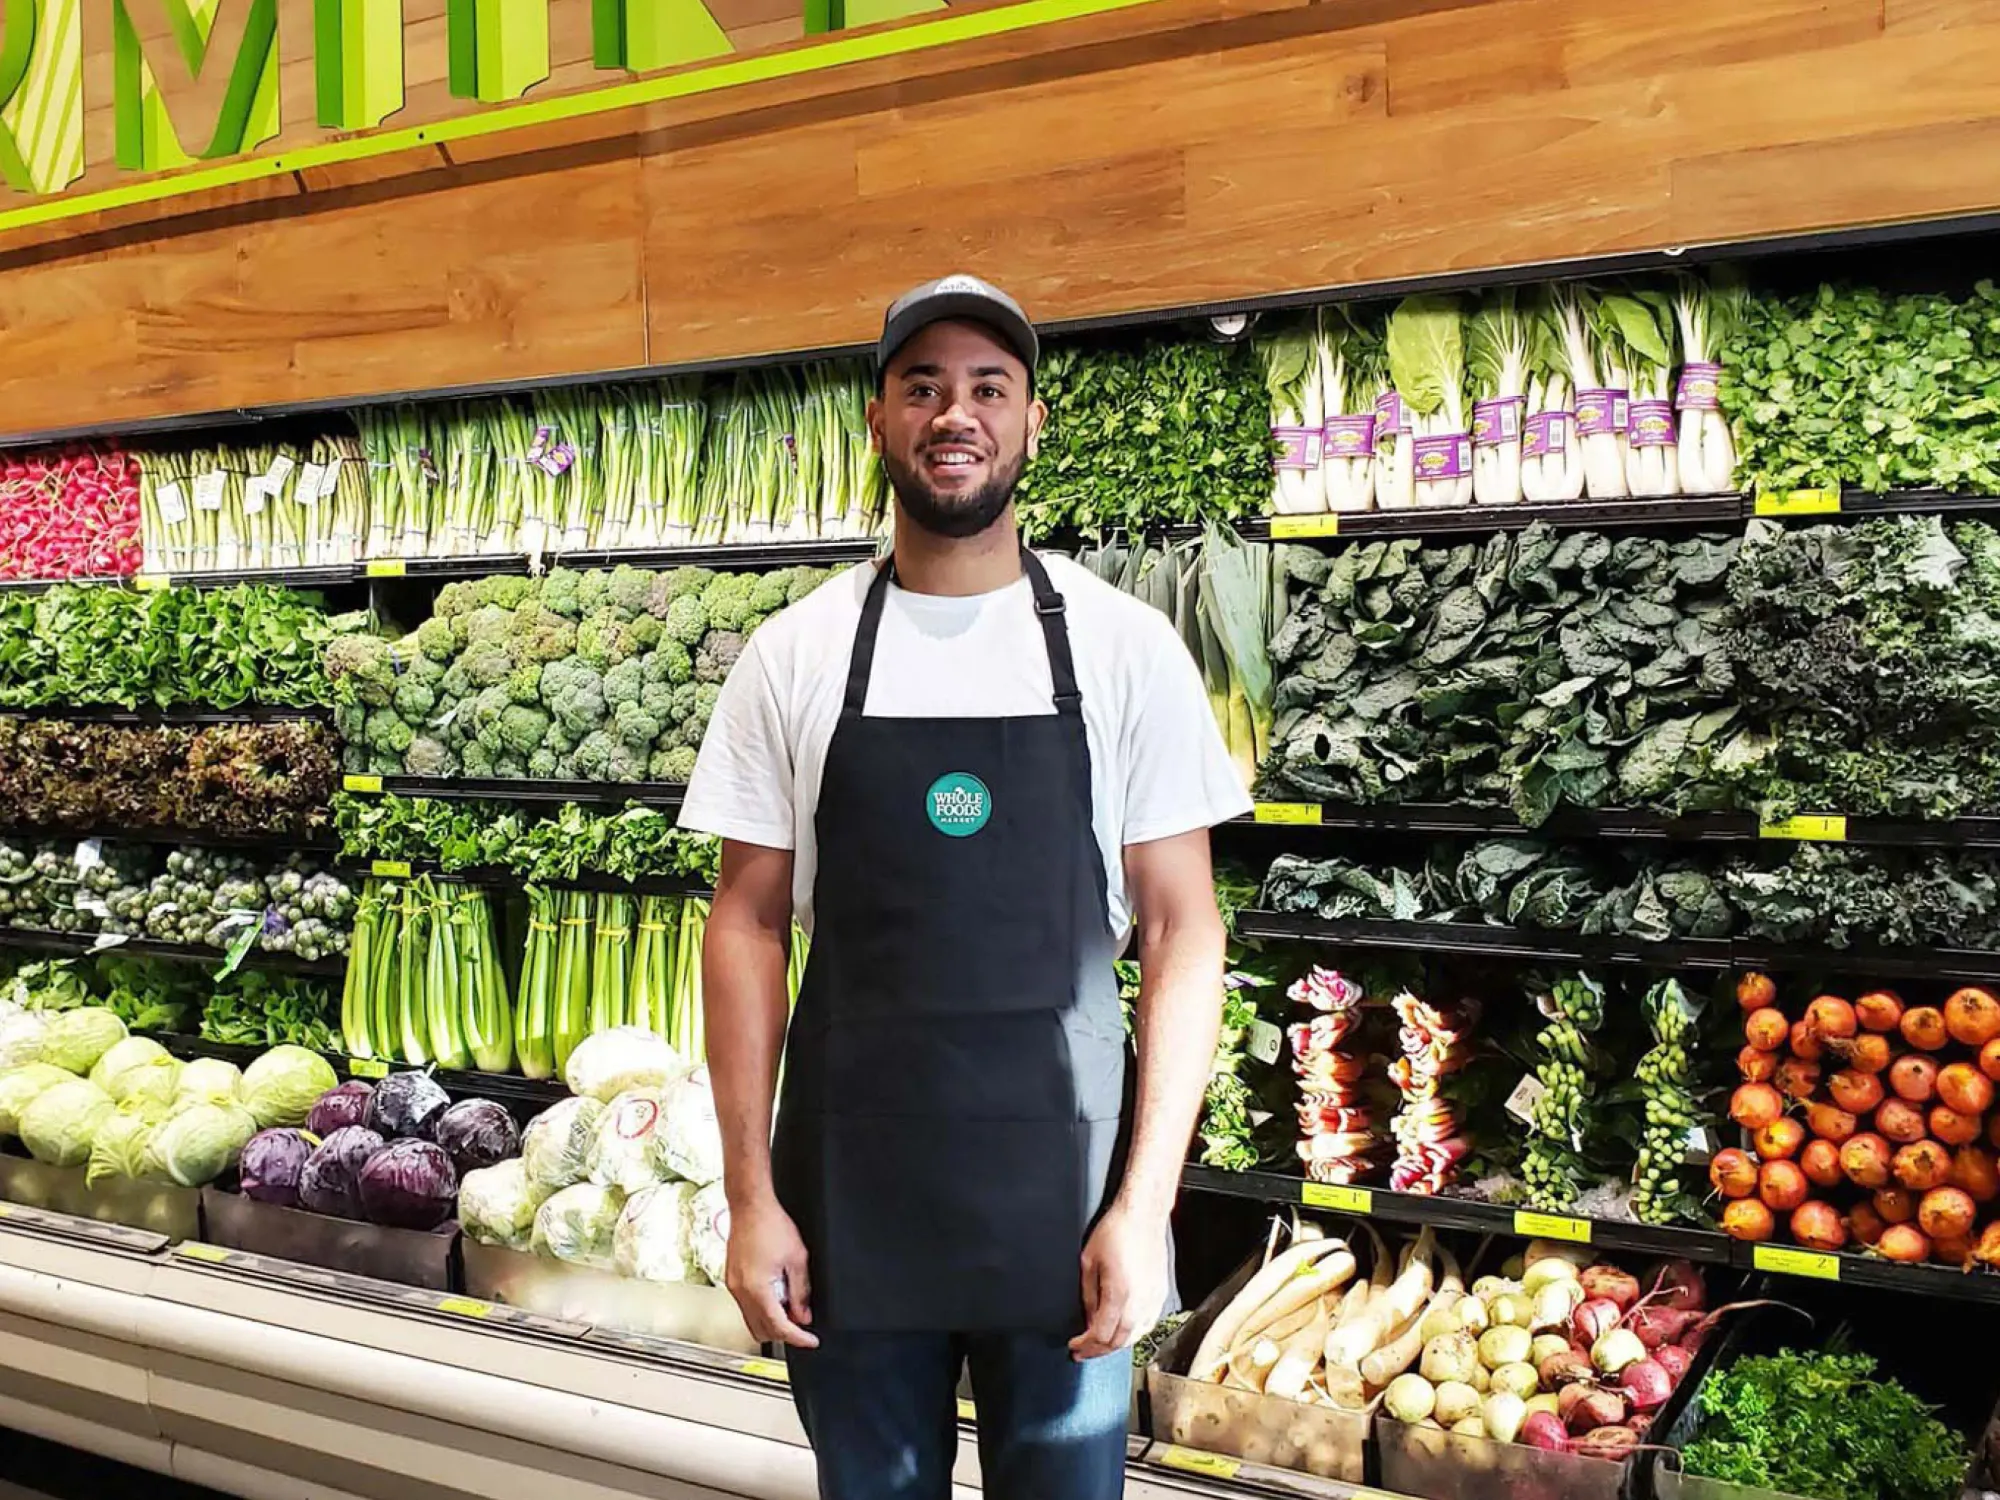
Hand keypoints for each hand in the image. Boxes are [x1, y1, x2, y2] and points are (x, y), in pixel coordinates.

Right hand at [724, 1195, 818, 1348]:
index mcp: (757, 1289)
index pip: (779, 1327)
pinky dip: (762, 1308)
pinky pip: (746, 1305)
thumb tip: (803, 1315)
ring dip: (772, 1320)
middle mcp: (741, 1291)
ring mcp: (733, 1286)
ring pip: (751, 1320)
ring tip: (790, 1305)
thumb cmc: (771, 1224)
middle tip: (802, 1323)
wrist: (750, 1206)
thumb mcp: (797, 1259)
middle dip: (783, 1332)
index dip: (798, 1338)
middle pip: (761, 1331)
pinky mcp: (731, 1279)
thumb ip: (801, 1291)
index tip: (810, 1340)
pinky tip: (776, 1294)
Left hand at [1070, 1200, 1167, 1361]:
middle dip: (1098, 1351)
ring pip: (1135, 1336)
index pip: (1101, 1334)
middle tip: (1083, 1351)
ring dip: (1116, 1345)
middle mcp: (1139, 1300)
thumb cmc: (1117, 1230)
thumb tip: (1087, 1318)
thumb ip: (1087, 1296)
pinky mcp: (1160, 1293)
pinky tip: (1122, 1331)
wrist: (1143, 1214)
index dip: (1085, 1345)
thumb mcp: (1089, 1262)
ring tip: (1100, 1345)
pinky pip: (1147, 1324)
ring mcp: (1153, 1298)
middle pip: (1119, 1341)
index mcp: (1119, 1293)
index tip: (1074, 1346)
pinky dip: (1133, 1333)